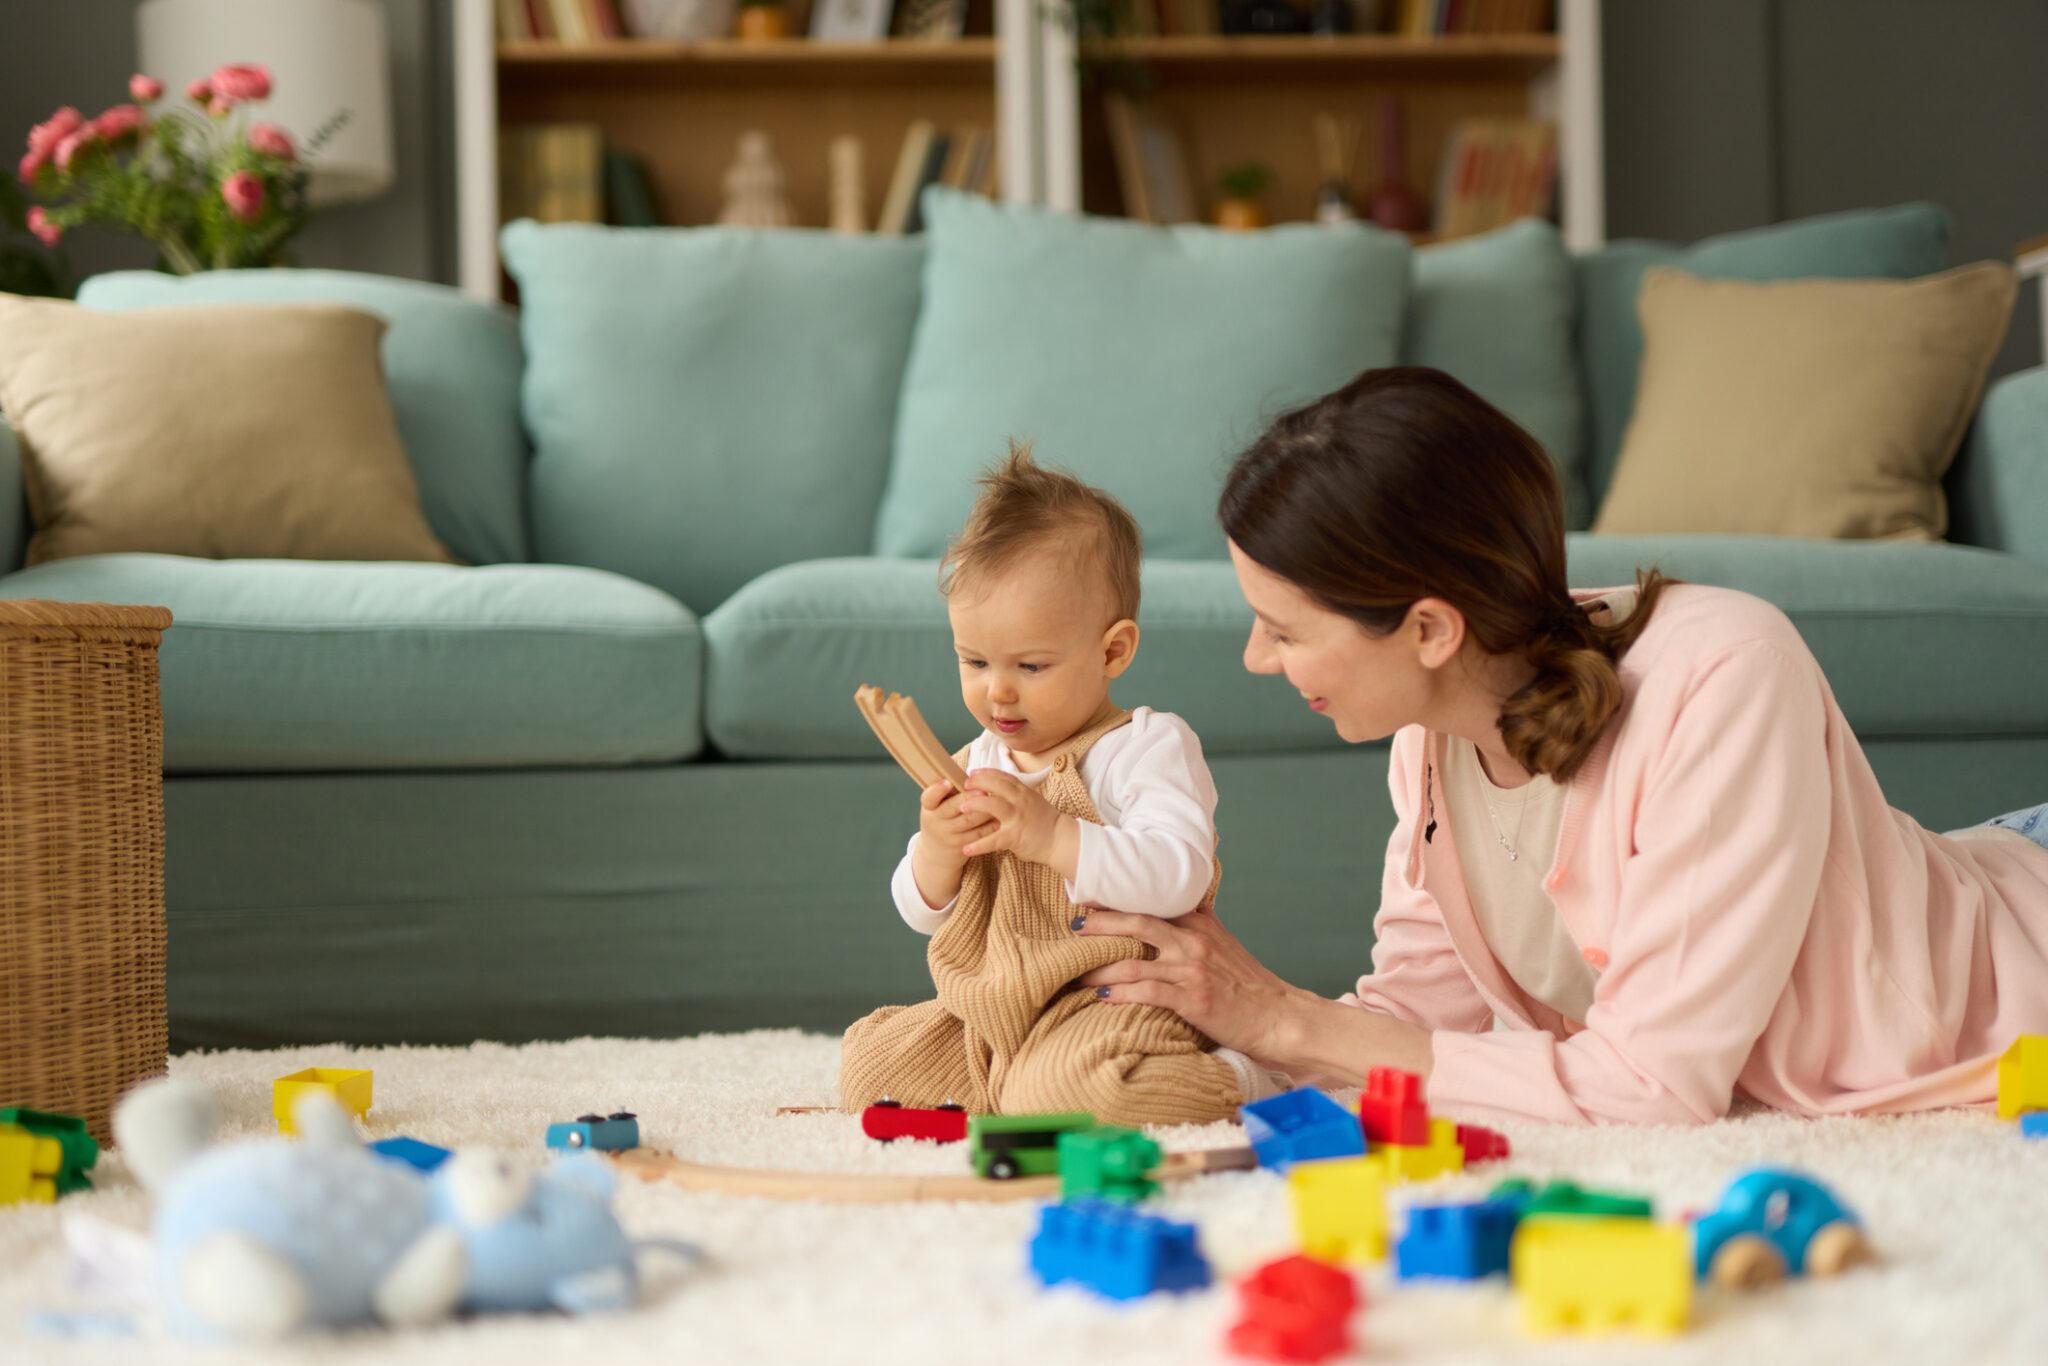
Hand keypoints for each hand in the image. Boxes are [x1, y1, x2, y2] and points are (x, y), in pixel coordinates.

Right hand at [917, 780, 994, 863]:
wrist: (937, 848)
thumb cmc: (944, 815)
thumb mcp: (939, 803)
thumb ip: (950, 789)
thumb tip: (965, 768)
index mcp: (929, 806)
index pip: (929, 797)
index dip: (938, 790)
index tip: (948, 782)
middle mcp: (935, 821)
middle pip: (952, 808)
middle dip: (969, 798)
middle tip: (983, 790)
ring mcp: (947, 835)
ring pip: (968, 821)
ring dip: (984, 810)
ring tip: (997, 801)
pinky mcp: (960, 846)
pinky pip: (977, 834)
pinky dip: (989, 825)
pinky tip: (999, 817)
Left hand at [956, 769, 1074, 868]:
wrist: (1060, 839)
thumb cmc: (1043, 821)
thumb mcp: (1031, 801)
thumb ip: (1014, 795)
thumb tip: (994, 790)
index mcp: (1023, 792)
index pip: (1002, 776)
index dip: (985, 773)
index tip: (972, 772)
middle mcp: (1020, 801)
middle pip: (996, 785)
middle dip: (978, 782)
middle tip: (963, 786)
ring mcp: (1017, 818)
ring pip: (993, 805)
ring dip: (975, 805)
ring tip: (961, 808)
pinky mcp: (1014, 836)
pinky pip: (993, 840)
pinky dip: (978, 845)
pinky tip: (966, 848)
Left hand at [1073, 903, 1309, 1064]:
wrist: (1279, 1017)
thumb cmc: (1248, 985)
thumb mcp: (1224, 944)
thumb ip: (1198, 924)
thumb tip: (1174, 908)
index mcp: (1200, 924)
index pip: (1153, 903)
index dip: (1119, 900)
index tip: (1091, 897)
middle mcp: (1194, 941)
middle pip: (1137, 922)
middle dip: (1100, 923)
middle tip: (1074, 926)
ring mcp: (1193, 969)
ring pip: (1134, 962)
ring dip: (1100, 968)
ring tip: (1078, 974)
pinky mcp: (1193, 998)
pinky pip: (1147, 992)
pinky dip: (1120, 994)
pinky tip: (1103, 998)